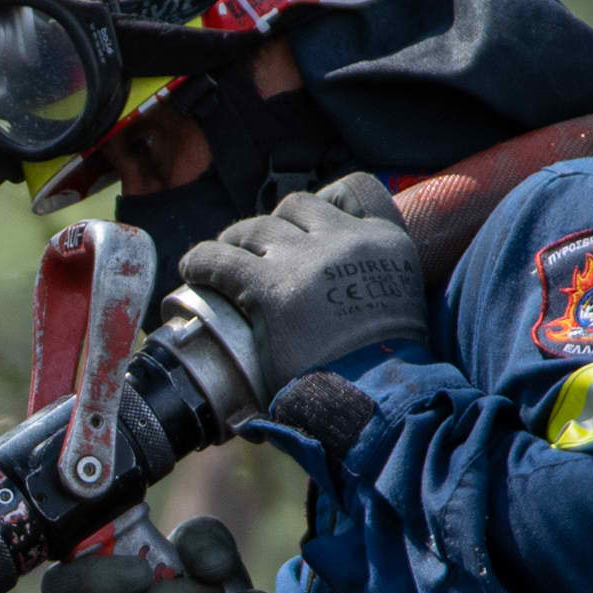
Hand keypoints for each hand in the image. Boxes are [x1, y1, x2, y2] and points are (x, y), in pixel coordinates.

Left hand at [180, 172, 423, 388]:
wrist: (373, 399)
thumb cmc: (384, 369)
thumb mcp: (400, 306)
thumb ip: (374, 281)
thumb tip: (339, 293)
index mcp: (385, 242)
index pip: (350, 193)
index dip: (315, 211)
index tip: (299, 229)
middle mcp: (346, 240)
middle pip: (295, 207)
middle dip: (273, 225)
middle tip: (255, 251)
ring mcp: (306, 260)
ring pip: (256, 228)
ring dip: (236, 240)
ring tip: (223, 259)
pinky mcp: (270, 287)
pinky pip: (220, 260)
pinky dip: (201, 262)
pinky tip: (192, 270)